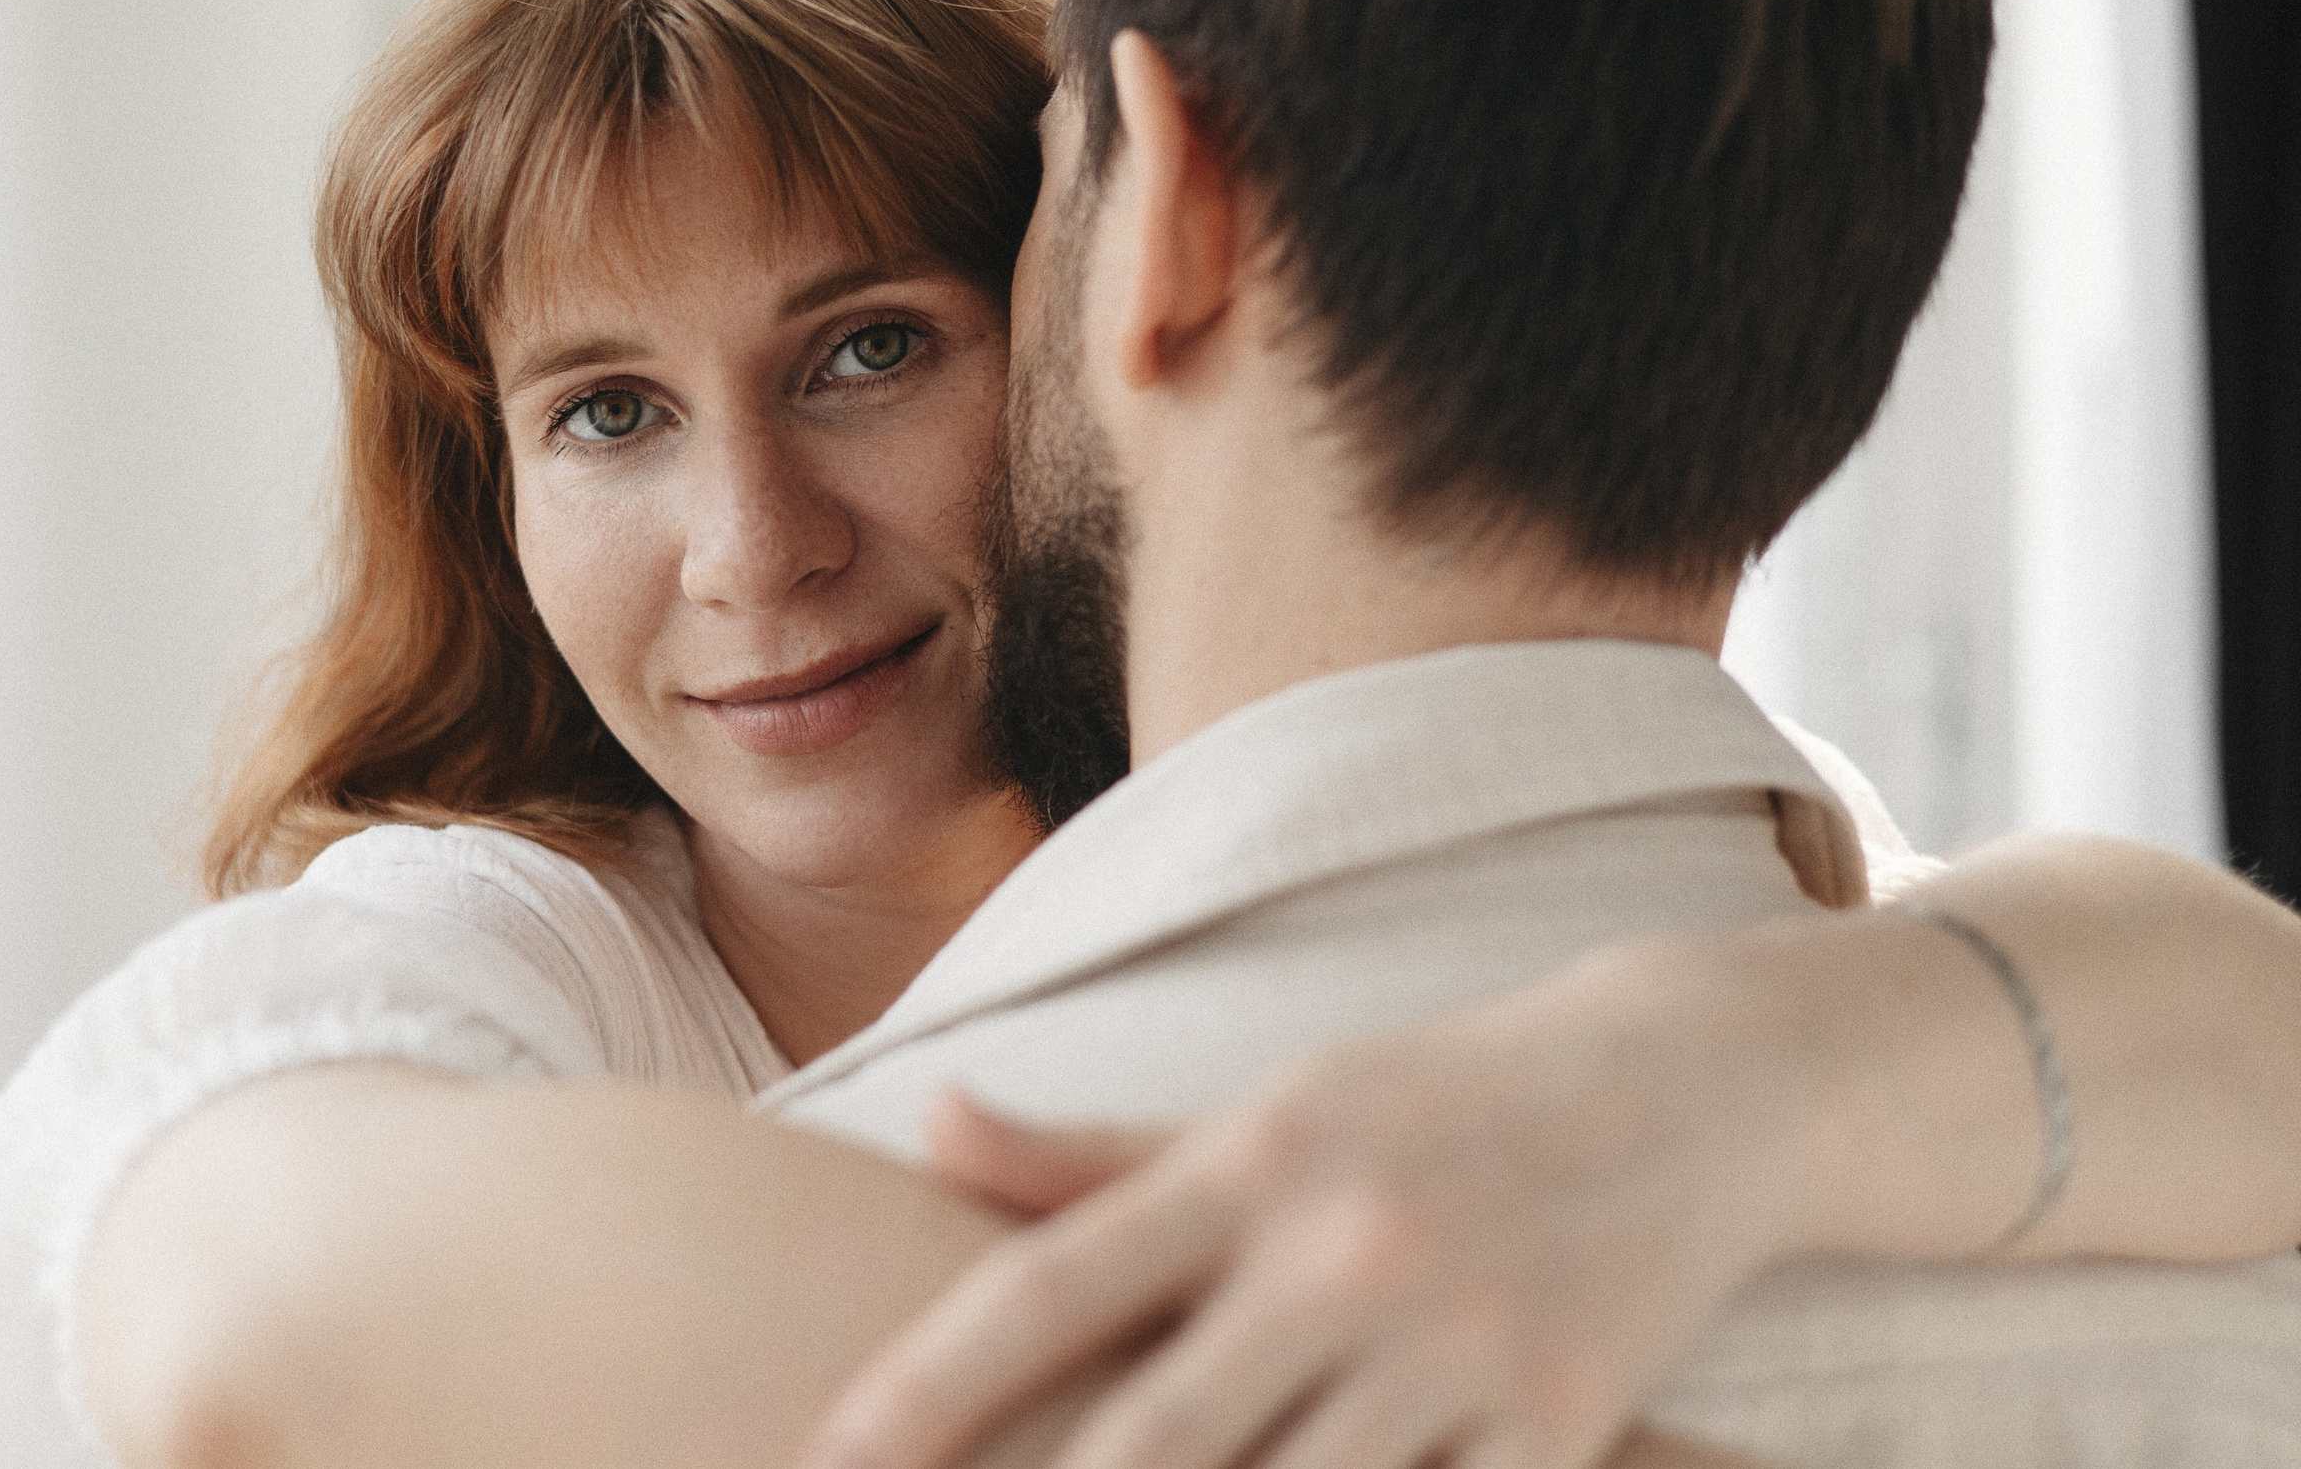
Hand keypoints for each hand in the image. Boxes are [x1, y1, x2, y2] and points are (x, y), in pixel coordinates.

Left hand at [803, 941, 1820, 1468]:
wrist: (1690, 1082)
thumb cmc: (1439, 1099)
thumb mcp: (1273, 1104)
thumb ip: (1097, 1153)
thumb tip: (929, 1125)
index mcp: (1251, 1159)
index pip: (1052, 1280)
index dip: (926, 1384)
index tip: (823, 1459)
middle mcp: (1344, 1248)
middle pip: (1155, 1440)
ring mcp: (1460, 1344)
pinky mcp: (1567, 1423)